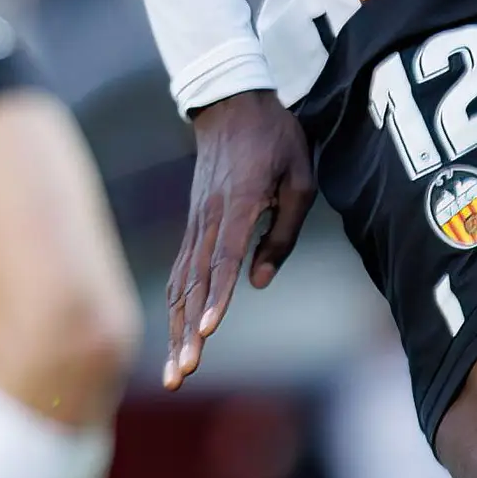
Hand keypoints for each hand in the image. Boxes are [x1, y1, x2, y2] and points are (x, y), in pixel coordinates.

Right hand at [163, 89, 314, 389]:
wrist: (231, 104)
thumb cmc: (275, 139)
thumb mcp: (300, 179)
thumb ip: (284, 233)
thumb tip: (260, 282)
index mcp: (239, 205)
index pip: (225, 259)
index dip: (218, 297)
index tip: (210, 331)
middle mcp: (210, 219)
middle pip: (195, 284)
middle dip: (188, 333)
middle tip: (185, 373)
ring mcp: (196, 223)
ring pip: (182, 285)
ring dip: (177, 330)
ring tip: (177, 369)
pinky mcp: (193, 226)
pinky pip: (181, 272)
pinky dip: (177, 307)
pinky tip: (176, 333)